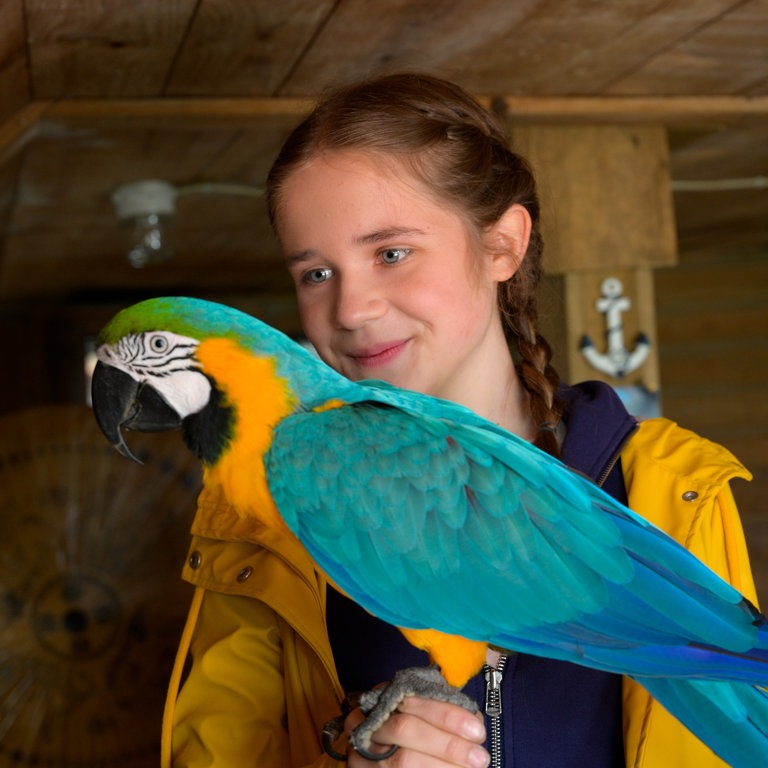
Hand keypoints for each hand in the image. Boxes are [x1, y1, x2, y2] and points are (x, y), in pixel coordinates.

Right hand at [345, 695, 489, 766]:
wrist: (378, 755)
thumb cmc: (406, 728)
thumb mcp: (419, 710)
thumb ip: (440, 710)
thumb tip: (473, 720)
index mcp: (382, 698)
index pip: (414, 701)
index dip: (447, 715)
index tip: (477, 729)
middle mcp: (367, 724)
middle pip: (406, 729)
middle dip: (447, 744)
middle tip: (479, 757)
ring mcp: (364, 754)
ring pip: (403, 760)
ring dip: (442, 765)